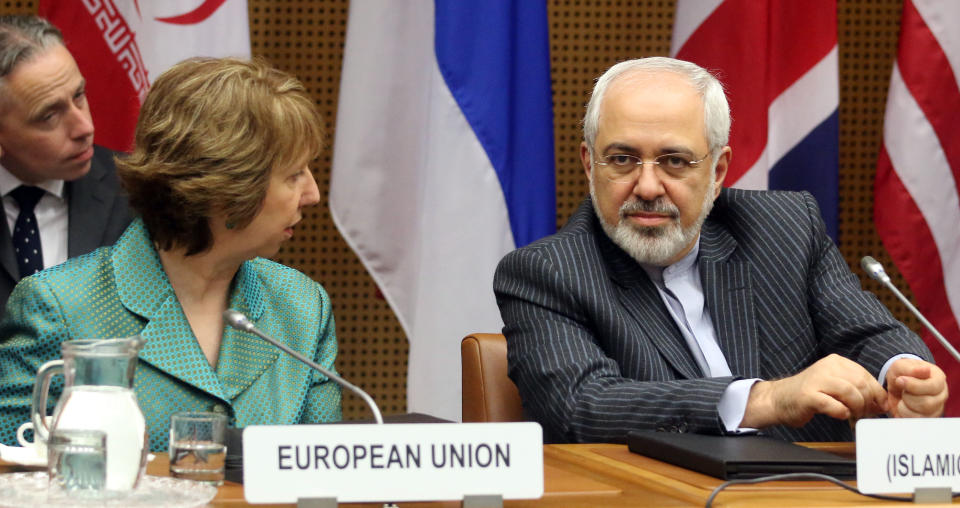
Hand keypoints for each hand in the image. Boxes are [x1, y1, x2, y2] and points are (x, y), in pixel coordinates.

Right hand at [743, 354, 887, 427]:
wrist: (779, 399)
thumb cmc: (811, 395)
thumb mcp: (835, 386)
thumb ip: (857, 390)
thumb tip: (883, 403)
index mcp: (836, 362)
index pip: (866, 376)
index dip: (877, 394)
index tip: (879, 408)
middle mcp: (827, 367)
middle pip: (860, 384)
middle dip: (867, 404)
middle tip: (863, 415)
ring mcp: (816, 380)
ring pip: (850, 393)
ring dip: (856, 409)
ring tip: (852, 417)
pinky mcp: (808, 396)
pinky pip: (834, 405)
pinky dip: (841, 412)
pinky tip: (840, 415)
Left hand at [885, 358, 946, 417]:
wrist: (896, 383)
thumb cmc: (902, 373)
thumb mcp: (901, 366)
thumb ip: (912, 369)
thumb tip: (925, 370)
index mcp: (938, 379)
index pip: (933, 387)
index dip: (913, 385)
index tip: (900, 380)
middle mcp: (941, 395)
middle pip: (927, 403)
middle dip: (908, 397)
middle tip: (902, 390)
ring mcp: (936, 408)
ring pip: (921, 415)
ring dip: (905, 406)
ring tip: (902, 398)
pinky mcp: (927, 418)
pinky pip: (915, 421)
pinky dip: (904, 414)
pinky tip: (903, 406)